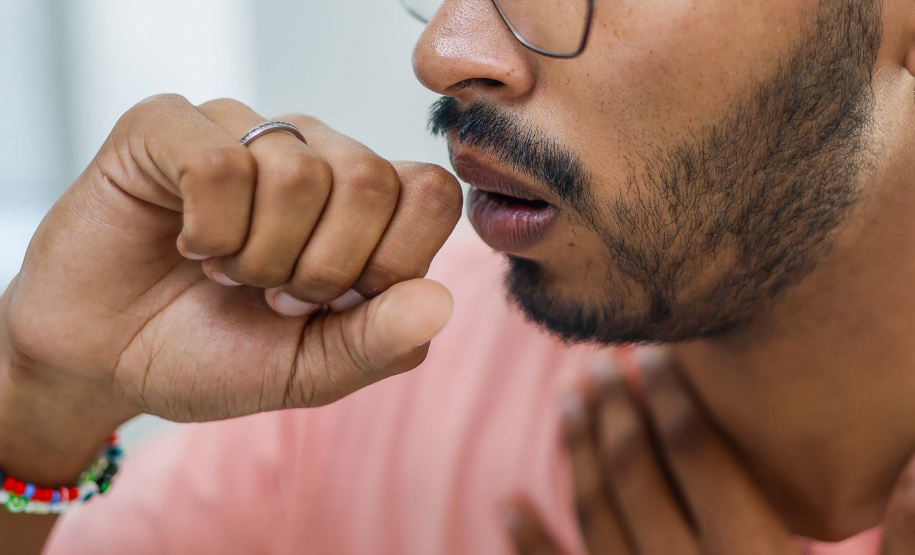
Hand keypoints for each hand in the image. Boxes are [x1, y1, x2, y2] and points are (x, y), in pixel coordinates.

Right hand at [2, 94, 462, 425]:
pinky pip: (220, 164)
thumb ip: (380, 342)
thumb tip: (441, 301)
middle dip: (318, 269)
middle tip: (270, 292)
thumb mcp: (310, 371)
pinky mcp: (171, 126)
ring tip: (226, 271)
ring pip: (297, 172)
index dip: (391, 261)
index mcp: (363, 206)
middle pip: (370, 180)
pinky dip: (207, 230)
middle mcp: (314, 154)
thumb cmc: (214, 354)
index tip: (334, 303)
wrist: (106, 361)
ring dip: (256, 255)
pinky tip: (188, 243)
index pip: (432, 194)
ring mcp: (244, 132)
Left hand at [507, 349, 914, 554]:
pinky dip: (532, 545)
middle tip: (602, 360)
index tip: (659, 351)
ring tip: (568, 399)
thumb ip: (908, 545)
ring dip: (576, 454)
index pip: (700, 459)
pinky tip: (509, 505)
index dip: (676, 399)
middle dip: (617, 412)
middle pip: (637, 478)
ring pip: (597, 517)